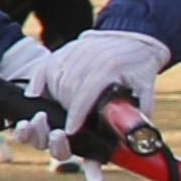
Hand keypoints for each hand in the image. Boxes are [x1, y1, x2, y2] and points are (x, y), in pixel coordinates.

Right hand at [9, 27, 166, 147]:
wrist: (136, 39)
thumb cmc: (140, 69)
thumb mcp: (145, 92)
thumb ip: (136, 115)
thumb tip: (128, 141)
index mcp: (110, 67)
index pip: (86, 92)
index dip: (76, 114)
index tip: (69, 131)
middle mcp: (90, 56)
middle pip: (66, 87)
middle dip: (64, 110)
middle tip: (66, 126)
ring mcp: (75, 51)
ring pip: (54, 79)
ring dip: (54, 99)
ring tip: (60, 113)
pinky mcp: (66, 50)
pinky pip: (45, 67)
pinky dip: (38, 82)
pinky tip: (35, 95)